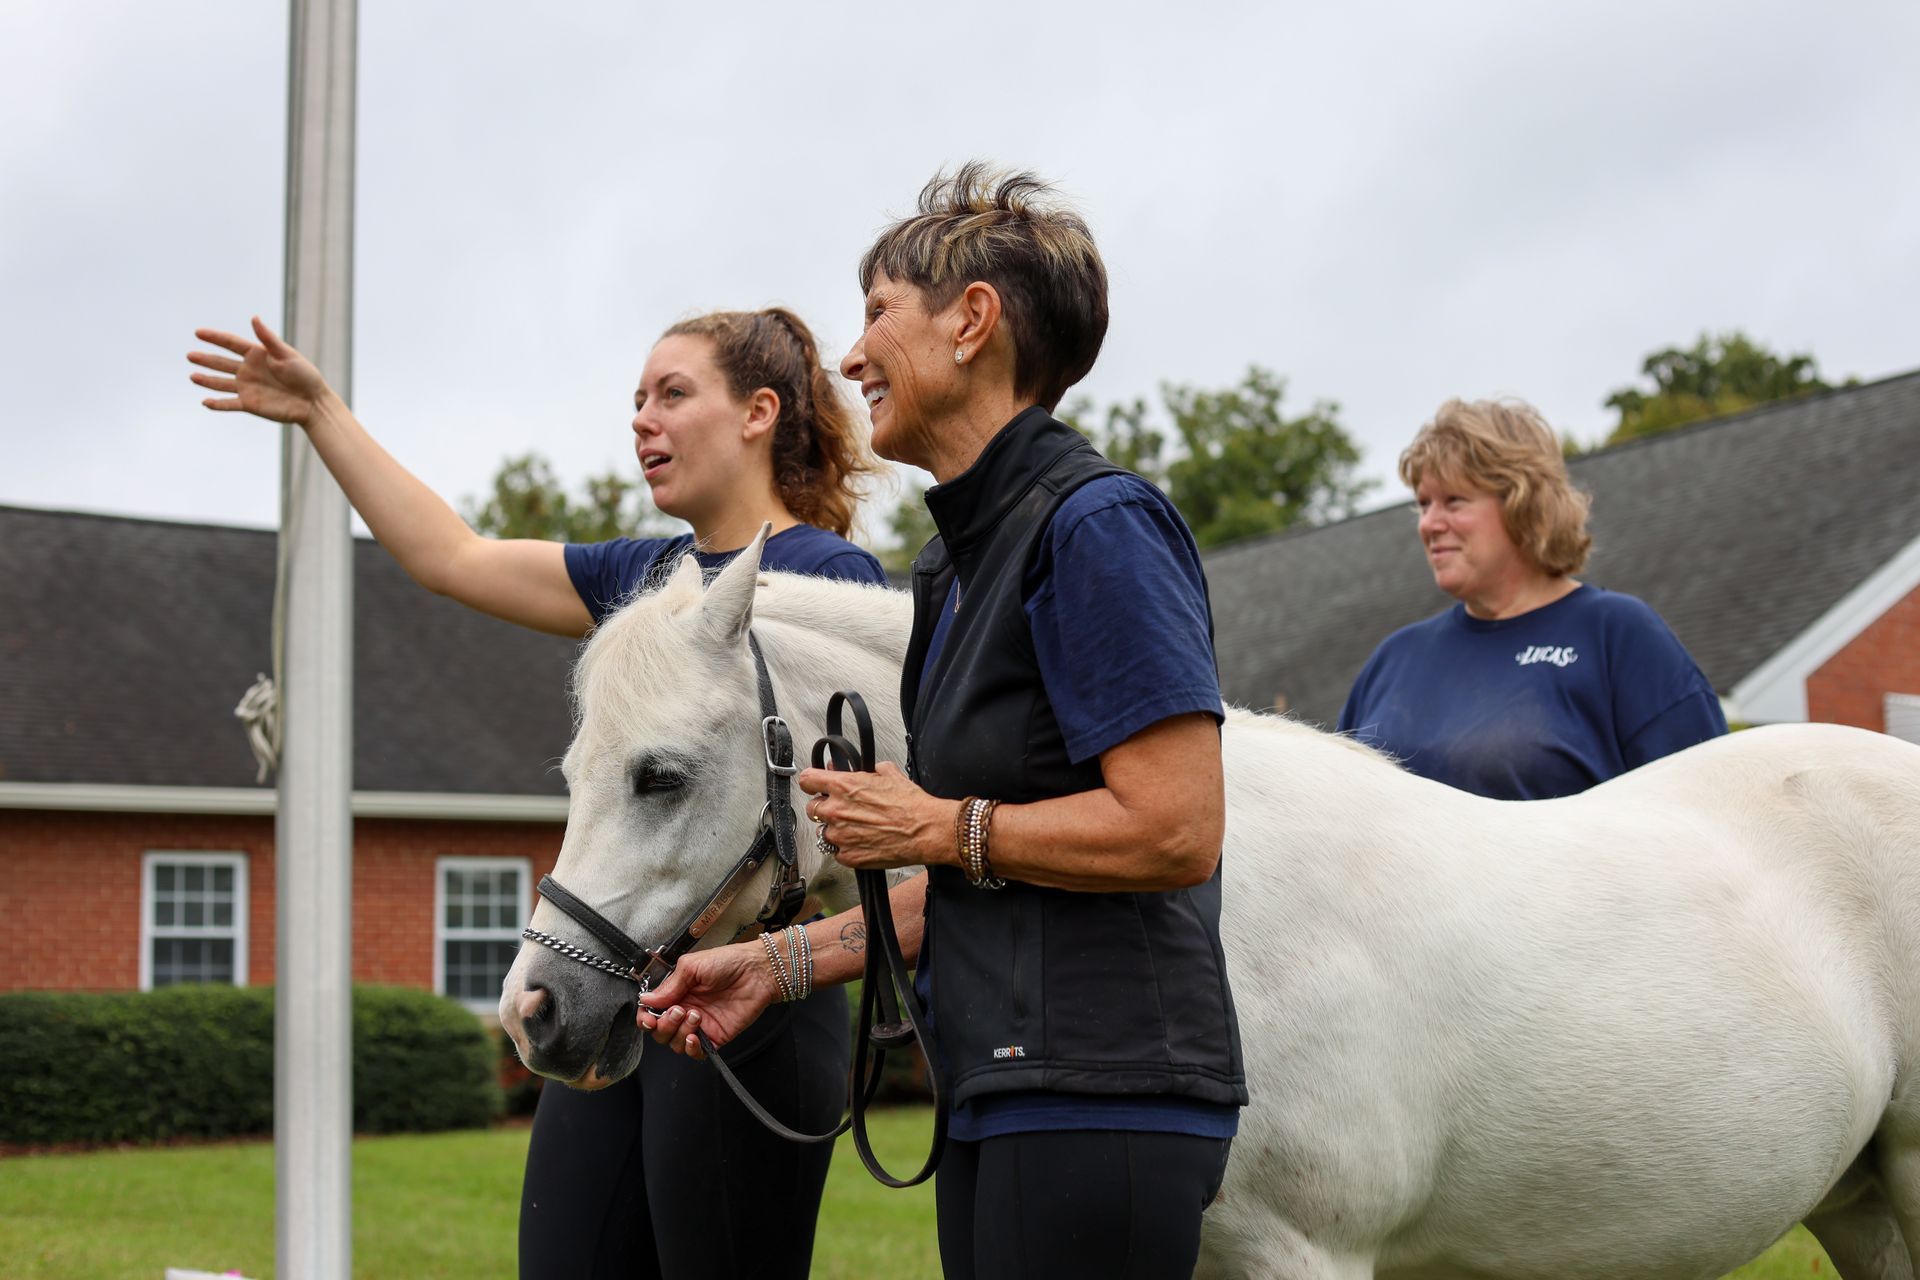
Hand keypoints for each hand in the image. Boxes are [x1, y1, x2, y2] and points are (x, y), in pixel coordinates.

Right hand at [189, 316, 334, 425]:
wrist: (313, 402)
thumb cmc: (304, 375)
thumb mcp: (286, 354)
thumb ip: (268, 338)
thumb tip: (254, 317)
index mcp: (257, 354)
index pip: (231, 343)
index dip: (215, 338)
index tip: (198, 332)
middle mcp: (249, 370)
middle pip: (222, 363)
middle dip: (206, 359)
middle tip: (190, 355)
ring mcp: (248, 387)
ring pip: (221, 383)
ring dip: (207, 380)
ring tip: (192, 376)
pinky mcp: (250, 404)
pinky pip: (229, 404)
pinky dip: (217, 404)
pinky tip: (205, 402)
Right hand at [636, 940, 778, 1058]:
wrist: (759, 971)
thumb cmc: (729, 961)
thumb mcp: (692, 966)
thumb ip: (670, 985)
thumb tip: (646, 1000)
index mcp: (677, 993)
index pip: (652, 1012)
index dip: (646, 1018)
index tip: (648, 1017)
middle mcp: (685, 1010)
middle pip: (660, 1031)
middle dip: (664, 1025)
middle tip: (679, 1010)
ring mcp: (700, 1025)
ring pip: (675, 1043)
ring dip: (679, 1033)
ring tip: (695, 1015)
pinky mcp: (715, 1037)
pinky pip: (696, 1053)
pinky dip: (691, 1049)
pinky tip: (695, 1037)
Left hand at [798, 760, 957, 872]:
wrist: (926, 830)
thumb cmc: (911, 803)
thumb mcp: (887, 773)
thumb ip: (862, 769)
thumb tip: (848, 769)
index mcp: (843, 786)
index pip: (807, 780)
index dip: (812, 782)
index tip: (816, 786)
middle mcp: (836, 811)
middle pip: (812, 808)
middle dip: (825, 808)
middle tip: (843, 810)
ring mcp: (840, 836)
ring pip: (824, 832)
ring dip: (836, 830)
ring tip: (858, 829)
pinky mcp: (848, 857)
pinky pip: (837, 852)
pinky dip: (847, 848)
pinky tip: (864, 842)